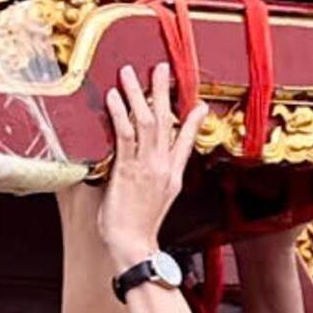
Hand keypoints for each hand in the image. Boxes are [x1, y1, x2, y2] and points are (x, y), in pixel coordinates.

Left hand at [98, 63, 203, 267]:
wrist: (132, 244)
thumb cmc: (139, 226)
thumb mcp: (159, 200)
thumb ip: (160, 176)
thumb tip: (155, 164)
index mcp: (172, 173)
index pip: (185, 140)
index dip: (193, 120)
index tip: (198, 103)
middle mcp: (162, 166)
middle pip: (166, 121)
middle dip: (163, 92)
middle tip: (161, 68)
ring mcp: (146, 166)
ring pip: (145, 122)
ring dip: (137, 94)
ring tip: (130, 73)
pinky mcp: (127, 169)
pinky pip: (125, 135)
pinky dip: (120, 113)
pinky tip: (114, 97)